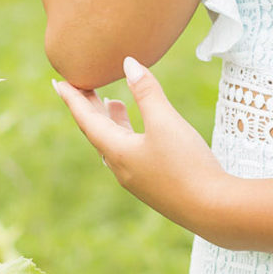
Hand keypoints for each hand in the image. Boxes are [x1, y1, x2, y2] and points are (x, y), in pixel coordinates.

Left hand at [55, 58, 230, 240]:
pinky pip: (130, 153)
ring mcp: (137, 178)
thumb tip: (128, 63)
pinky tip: (142, 131)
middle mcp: (121, 167)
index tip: (58, 83)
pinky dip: (128, 134)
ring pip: (115, 143)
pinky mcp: (154, 183)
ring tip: (113, 103)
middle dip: (89, 107)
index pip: (86, 120)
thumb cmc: (187, 165)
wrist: (214, 210)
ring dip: (111, 121)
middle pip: (97, 131)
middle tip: (80, 86)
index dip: (72, 99)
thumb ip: (146, 91)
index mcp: (117, 152)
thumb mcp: (165, 121)